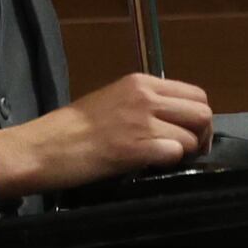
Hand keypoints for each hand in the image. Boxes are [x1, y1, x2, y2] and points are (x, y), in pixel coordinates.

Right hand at [0, 73, 214, 198]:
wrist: (45, 146)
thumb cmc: (73, 128)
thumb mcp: (113, 100)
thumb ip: (145, 104)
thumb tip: (174, 119)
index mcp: (141, 82)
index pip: (195, 93)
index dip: (199, 117)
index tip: (191, 133)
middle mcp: (146, 96)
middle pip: (202, 112)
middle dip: (202, 135)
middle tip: (189, 151)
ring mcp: (142, 121)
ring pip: (193, 136)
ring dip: (186, 152)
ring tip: (167, 160)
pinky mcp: (137, 147)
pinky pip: (175, 153)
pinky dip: (171, 163)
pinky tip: (154, 165)